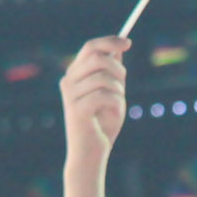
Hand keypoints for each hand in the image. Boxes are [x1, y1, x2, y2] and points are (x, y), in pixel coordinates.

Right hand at [59, 35, 131, 163]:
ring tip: (117, 107)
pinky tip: (113, 116)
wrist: (91, 154)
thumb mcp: (112, 94)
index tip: (128, 42)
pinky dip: (117, 105)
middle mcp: (68, 81)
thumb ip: (112, 73)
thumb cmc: (102, 125)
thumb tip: (117, 48)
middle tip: (124, 84)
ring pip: (104, 78)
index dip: (110, 42)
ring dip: (119, 92)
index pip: (90, 48)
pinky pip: (106, 96)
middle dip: (118, 68)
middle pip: (97, 57)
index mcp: (74, 75)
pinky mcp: (77, 109)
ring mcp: (70, 95)